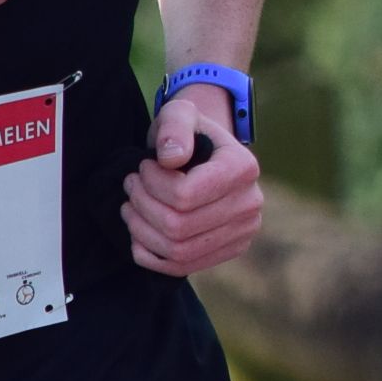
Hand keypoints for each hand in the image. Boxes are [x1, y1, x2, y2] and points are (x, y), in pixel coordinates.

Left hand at [123, 84, 263, 276]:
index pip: (185, 195)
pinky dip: (151, 256)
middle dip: (143, 207)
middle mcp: (250, 204)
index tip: (142, 168)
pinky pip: (183, 267)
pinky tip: (139, 233)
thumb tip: (170, 159)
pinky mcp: (230, 250)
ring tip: (131, 207)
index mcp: (243, 169)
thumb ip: (174, 126)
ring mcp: (243, 231)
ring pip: (178, 250)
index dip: (151, 185)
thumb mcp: (180, 113)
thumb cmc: (190, 133)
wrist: (209, 153)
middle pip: (179, 226)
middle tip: (131, 187)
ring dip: (142, 231)